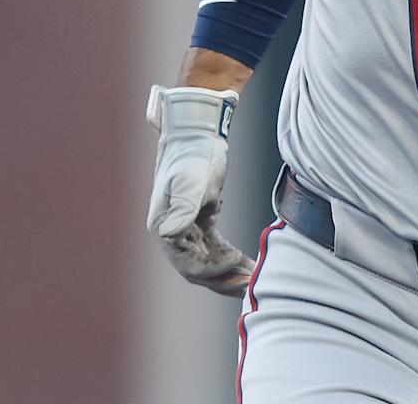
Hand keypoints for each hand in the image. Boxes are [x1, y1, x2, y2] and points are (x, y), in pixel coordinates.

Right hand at [145, 85, 254, 295]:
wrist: (198, 133)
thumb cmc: (194, 155)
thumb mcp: (191, 182)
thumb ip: (182, 209)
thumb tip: (169, 235)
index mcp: (164, 227)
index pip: (188, 264)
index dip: (214, 269)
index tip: (239, 261)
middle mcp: (172, 233)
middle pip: (198, 270)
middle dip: (225, 279)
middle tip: (251, 284)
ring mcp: (186, 229)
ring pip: (208, 263)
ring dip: (229, 274)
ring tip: (253, 281)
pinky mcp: (201, 222)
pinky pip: (215, 249)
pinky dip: (231, 258)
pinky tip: (249, 264)